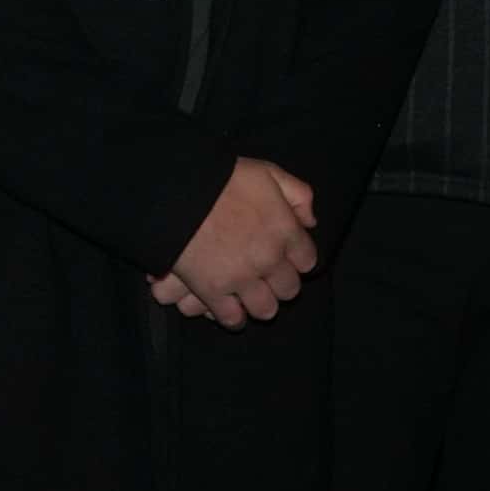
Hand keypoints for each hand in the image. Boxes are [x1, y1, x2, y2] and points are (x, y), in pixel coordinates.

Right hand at [157, 159, 320, 324]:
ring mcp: (242, 279)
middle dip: (280, 284)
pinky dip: (233, 317)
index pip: (307, 261)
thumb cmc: (223, 177)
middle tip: (267, 277)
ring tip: (250, 296)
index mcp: (285, 231)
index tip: (286, 256)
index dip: (297, 259)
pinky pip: (232, 318)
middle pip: (289, 289)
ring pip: (265, 310)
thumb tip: (310, 221)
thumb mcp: (268, 172)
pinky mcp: (213, 292)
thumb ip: (298, 195)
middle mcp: (269, 260)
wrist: (180, 191)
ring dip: (260, 304)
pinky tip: (230, 309)